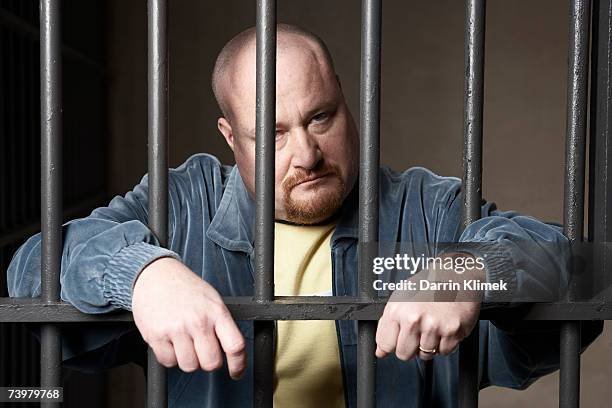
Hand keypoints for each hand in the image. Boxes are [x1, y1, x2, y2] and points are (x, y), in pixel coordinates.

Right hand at [132, 257, 245, 378]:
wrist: (156, 274)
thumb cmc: (185, 288)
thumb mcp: (212, 300)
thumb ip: (221, 324)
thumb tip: (230, 351)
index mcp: (216, 311)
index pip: (235, 346)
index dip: (238, 364)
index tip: (236, 372)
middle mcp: (198, 321)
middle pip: (211, 363)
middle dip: (208, 362)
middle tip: (203, 351)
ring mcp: (176, 329)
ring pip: (190, 366)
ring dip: (188, 360)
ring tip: (184, 342)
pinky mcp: (156, 335)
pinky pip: (168, 362)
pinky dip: (170, 357)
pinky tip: (171, 341)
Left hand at [375, 252, 482, 360]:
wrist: (457, 275)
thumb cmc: (428, 286)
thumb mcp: (401, 299)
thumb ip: (387, 325)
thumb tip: (380, 351)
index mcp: (397, 309)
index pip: (385, 344)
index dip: (391, 345)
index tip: (396, 340)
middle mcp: (413, 318)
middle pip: (404, 354)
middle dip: (409, 348)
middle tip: (416, 334)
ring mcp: (433, 326)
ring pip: (425, 355)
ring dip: (429, 346)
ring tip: (432, 327)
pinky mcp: (452, 331)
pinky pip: (444, 352)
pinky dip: (445, 344)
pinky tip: (443, 329)